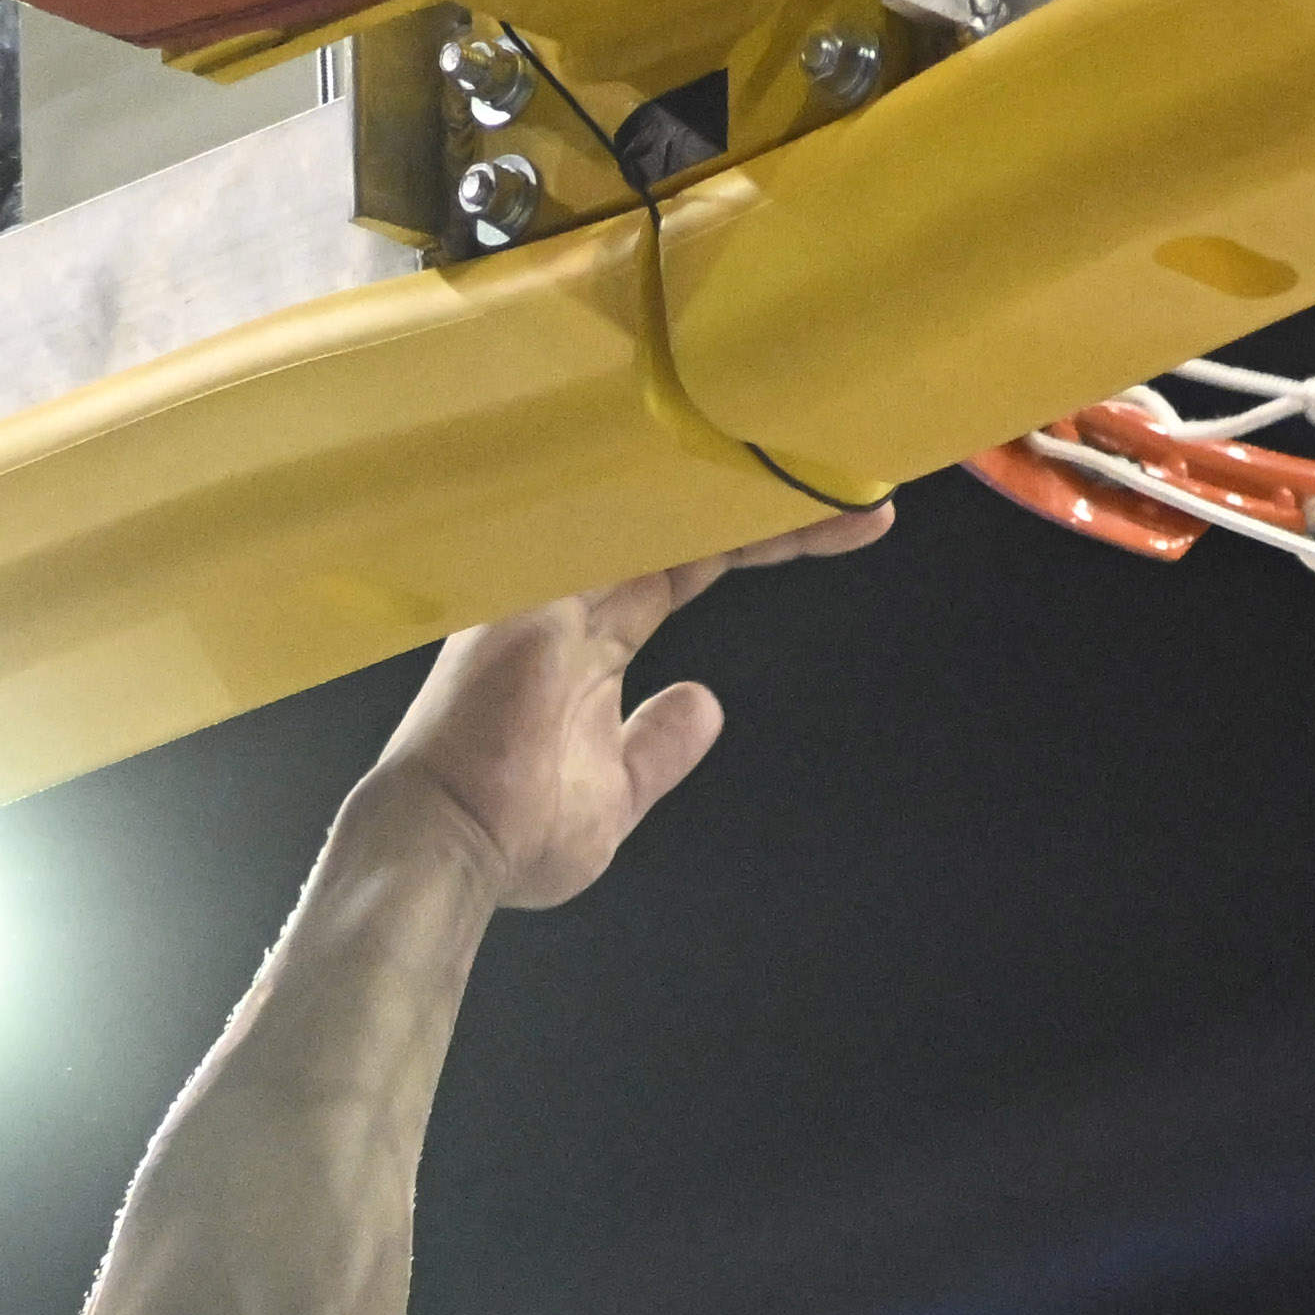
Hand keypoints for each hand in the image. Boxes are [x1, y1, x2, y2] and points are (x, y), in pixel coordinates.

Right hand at [361, 507, 895, 908]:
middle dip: (773, 499)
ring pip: (659, 505)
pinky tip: (747, 467)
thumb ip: (660, 745)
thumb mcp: (618, 793)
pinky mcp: (541, 582)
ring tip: (834, 473)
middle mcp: (576, 596)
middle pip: (687, 522)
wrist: (454, 846)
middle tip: (861, 485)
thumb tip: (704, 703)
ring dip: (744, 487)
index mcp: (592, 641)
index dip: (762, 543)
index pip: (690, 565)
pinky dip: (677, 491)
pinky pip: (615, 514)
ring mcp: (555, 581)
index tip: (844, 528)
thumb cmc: (517, 832)